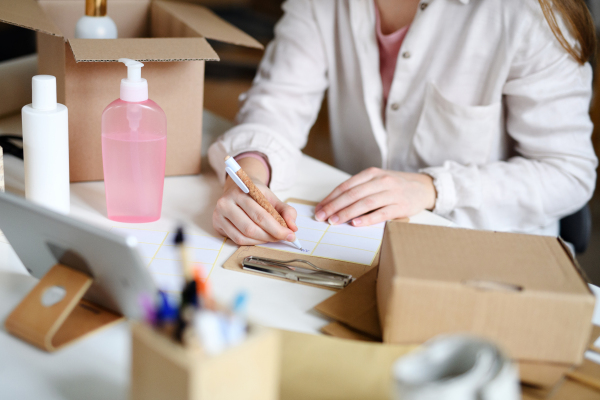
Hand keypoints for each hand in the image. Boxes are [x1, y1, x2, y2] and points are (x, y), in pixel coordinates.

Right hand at [213, 158, 297, 244]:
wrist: (237, 186)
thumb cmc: (255, 193)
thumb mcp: (272, 197)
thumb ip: (286, 211)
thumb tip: (293, 228)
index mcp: (241, 191)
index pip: (261, 214)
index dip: (277, 228)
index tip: (290, 235)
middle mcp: (226, 202)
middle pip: (251, 227)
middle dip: (270, 236)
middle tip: (282, 238)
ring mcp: (219, 214)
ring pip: (243, 236)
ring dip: (261, 241)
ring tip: (272, 238)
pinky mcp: (217, 224)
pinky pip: (236, 239)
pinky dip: (251, 242)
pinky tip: (260, 238)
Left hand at [314, 167, 435, 226]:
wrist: (423, 187)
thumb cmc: (395, 186)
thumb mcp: (377, 181)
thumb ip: (359, 189)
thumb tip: (334, 205)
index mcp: (372, 173)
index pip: (346, 186)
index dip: (331, 198)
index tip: (319, 208)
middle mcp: (381, 181)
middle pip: (353, 194)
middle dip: (334, 206)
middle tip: (321, 217)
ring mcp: (392, 193)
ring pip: (365, 203)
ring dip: (347, 213)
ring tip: (334, 221)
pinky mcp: (400, 206)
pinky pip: (381, 213)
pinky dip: (367, 219)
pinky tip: (355, 224)